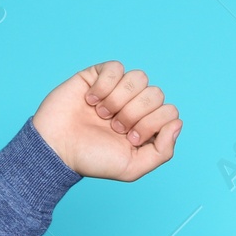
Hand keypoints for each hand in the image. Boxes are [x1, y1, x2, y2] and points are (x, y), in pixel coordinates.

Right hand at [31, 61, 181, 181]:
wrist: (57, 149)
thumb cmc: (93, 160)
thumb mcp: (133, 167)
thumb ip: (163, 151)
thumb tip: (177, 123)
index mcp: (147, 125)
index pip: (169, 111)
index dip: (152, 124)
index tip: (130, 138)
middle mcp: (135, 105)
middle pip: (156, 93)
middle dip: (135, 113)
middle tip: (114, 127)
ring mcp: (118, 89)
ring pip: (139, 78)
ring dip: (119, 99)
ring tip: (102, 114)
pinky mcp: (98, 76)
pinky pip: (116, 68)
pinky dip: (104, 86)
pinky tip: (91, 101)